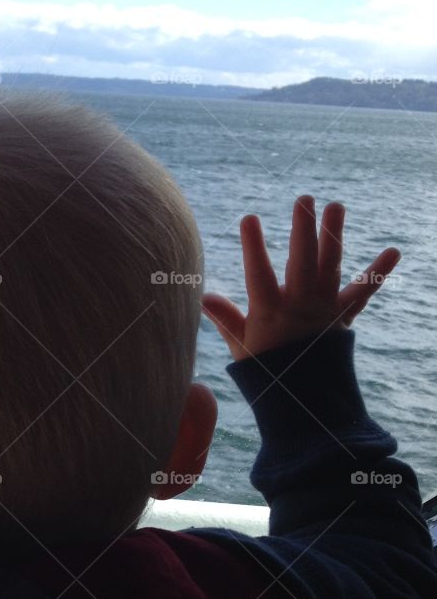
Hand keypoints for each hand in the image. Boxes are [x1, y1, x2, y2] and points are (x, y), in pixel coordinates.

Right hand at [202, 195, 399, 361]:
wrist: (304, 400)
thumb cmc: (267, 371)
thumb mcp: (241, 348)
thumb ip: (225, 319)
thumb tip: (203, 298)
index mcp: (270, 313)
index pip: (259, 274)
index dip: (254, 247)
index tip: (249, 218)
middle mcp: (300, 306)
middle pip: (302, 262)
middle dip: (303, 229)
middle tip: (304, 199)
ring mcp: (324, 309)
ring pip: (330, 266)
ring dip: (334, 235)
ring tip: (336, 205)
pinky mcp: (343, 316)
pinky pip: (363, 292)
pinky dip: (378, 272)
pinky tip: (394, 251)